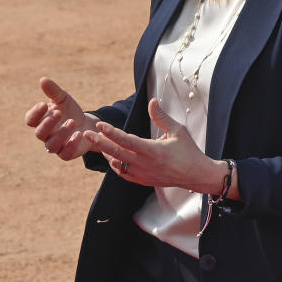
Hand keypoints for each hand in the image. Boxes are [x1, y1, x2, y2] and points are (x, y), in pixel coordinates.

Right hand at [25, 77, 98, 160]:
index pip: (30, 120)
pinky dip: (71, 145)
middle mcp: (46, 135)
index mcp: (41, 121)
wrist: (88, 124)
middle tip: (59, 112)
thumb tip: (43, 79)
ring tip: (72, 122)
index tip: (44, 104)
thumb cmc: (71, 111)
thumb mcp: (64, 99)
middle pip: (39, 133)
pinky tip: (79, 134)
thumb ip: (54, 91)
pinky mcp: (67, 153)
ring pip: (51, 145)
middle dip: (48, 123)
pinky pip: (64, 154)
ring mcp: (56, 145)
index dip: (34, 113)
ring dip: (61, 133)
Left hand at [84, 98, 234, 196]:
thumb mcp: (178, 130)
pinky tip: (111, 157)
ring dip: (105, 152)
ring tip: (96, 142)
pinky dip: (115, 164)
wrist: (195, 175)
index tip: (100, 124)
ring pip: (117, 163)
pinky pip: (123, 173)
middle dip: (99, 142)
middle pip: (116, 153)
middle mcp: (145, 164)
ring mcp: (142, 175)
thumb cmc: (188, 150)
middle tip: (86, 133)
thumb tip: (152, 101)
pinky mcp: (143, 181)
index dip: (111, 132)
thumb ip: (161, 116)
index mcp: (153, 151)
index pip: (126, 140)